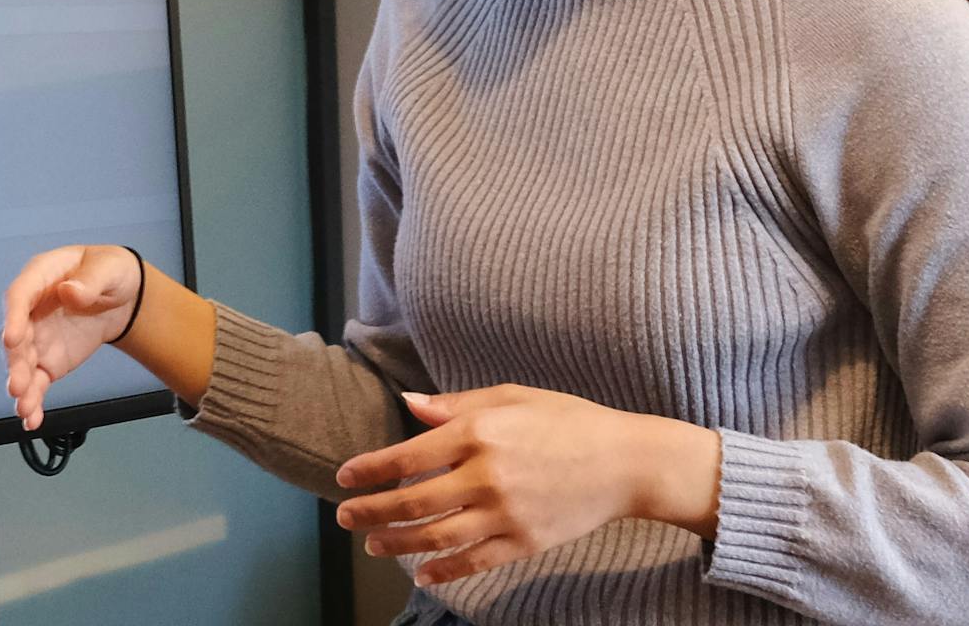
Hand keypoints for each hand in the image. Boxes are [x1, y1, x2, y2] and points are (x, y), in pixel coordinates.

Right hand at [0, 244, 142, 430]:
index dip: (13, 317)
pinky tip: (32, 418)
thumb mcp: (108, 268)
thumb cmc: (111, 271)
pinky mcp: (48, 361)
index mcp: (42, 277)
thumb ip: (90, 280)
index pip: (20, 295)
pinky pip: (36, 383)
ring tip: (25, 408)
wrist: (123, 298)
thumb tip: (70, 291)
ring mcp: (37, 337)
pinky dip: (33, 401)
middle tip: (18, 385)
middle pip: (16, 335)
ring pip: (22, 364)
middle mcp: (31, 309)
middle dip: (15, 362)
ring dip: (21, 386)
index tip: (12, 338)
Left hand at [331, 386, 721, 587]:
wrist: (624, 462)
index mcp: (480, 432)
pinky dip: (445, 571)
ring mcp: (506, 513)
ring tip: (373, 544)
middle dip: (372, 511)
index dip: (371, 470)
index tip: (344, 477)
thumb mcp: (511, 396)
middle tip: (344, 517)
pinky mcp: (525, 542)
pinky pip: (475, 561)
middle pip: (415, 501)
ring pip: (438, 537)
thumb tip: (409, 405)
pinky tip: (422, 573)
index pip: (409, 456)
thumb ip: (456, 405)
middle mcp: (487, 475)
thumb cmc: (566, 419)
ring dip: (398, 543)